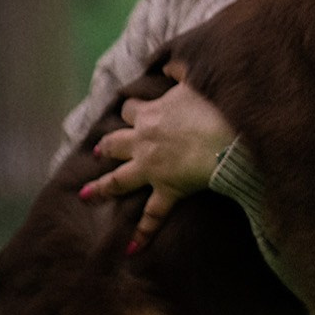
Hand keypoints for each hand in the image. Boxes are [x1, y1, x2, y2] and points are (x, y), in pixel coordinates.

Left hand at [79, 79, 235, 251]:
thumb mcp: (195, 79)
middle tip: (98, 150)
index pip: (132, 108)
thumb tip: (168, 65)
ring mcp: (152, 169)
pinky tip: (131, 249)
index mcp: (151, 113)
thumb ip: (179, 70)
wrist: (228, 138)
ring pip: (120, 180)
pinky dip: (141, 234)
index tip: (130, 108)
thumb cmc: (215, 106)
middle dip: (106, 146)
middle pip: (116, 143)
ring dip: (103, 187)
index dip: (130, 108)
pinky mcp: (167, 191)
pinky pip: (152, 216)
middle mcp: (144, 141)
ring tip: (86, 195)